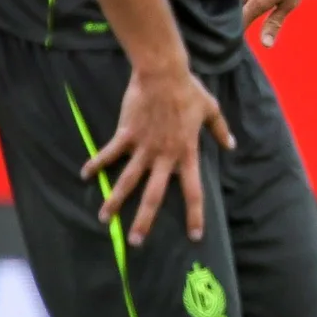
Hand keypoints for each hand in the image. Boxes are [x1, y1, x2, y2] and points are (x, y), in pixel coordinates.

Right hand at [84, 65, 235, 245]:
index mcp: (187, 153)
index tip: (194, 235)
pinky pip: (109, 153)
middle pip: (154, 195)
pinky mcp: (126, 135)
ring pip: (127, 181)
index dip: (194, 214)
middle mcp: (164, 156)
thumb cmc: (189, 91)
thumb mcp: (211, 110)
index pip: (193, 190)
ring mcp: (143, 147)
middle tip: (136, 242)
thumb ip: (220, 131)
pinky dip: (96, 164)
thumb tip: (232, 145)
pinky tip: (85, 175)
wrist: (164, 74)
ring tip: (104, 219)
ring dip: (115, 201)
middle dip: (144, 221)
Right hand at [238, 0, 316, 47]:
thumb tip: (265, 44)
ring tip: (250, 3)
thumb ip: (274, 23)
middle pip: (232, 10)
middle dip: (235, 19)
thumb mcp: (290, 2)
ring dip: (237, 2)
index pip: (238, 25)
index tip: (236, 43)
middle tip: (243, 23)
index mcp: (255, 1)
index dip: (236, 35)